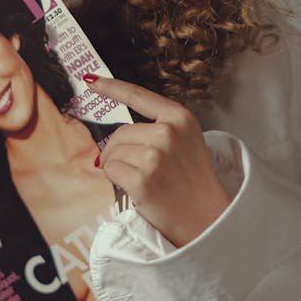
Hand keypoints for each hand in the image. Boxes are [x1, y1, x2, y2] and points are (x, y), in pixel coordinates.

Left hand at [87, 75, 230, 247]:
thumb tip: (113, 137)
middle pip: (120, 133)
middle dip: (115, 150)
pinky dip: (115, 180)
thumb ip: (156, 129)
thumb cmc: (192, 182)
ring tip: (138, 179)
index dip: (111, 87)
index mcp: (180, 117)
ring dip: (116, 167)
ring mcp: (155, 155)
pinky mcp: (143, 179)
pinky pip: (111, 171)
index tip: (92, 81)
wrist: (208, 219)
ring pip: (113, 153)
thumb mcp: (185, 141)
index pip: (138, 96)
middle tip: (128, 168)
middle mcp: (168, 132)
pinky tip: (134, 188)